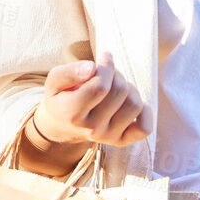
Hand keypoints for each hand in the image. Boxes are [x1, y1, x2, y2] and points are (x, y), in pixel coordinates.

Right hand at [31, 51, 150, 148]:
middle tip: (107, 75)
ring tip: (116, 87)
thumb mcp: (54, 80)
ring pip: (135, 105)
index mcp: (72, 113)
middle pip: (120, 91)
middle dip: (116, 75)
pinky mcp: (121, 141)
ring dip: (129, 89)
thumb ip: (69, 72)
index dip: (107, 67)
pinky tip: (128, 102)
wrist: (62, 125)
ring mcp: (108, 137)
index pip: (101, 86)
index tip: (104, 58)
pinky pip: (144, 127)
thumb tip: (92, 68)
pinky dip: (144, 111)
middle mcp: (91, 129)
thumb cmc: (61, 97)